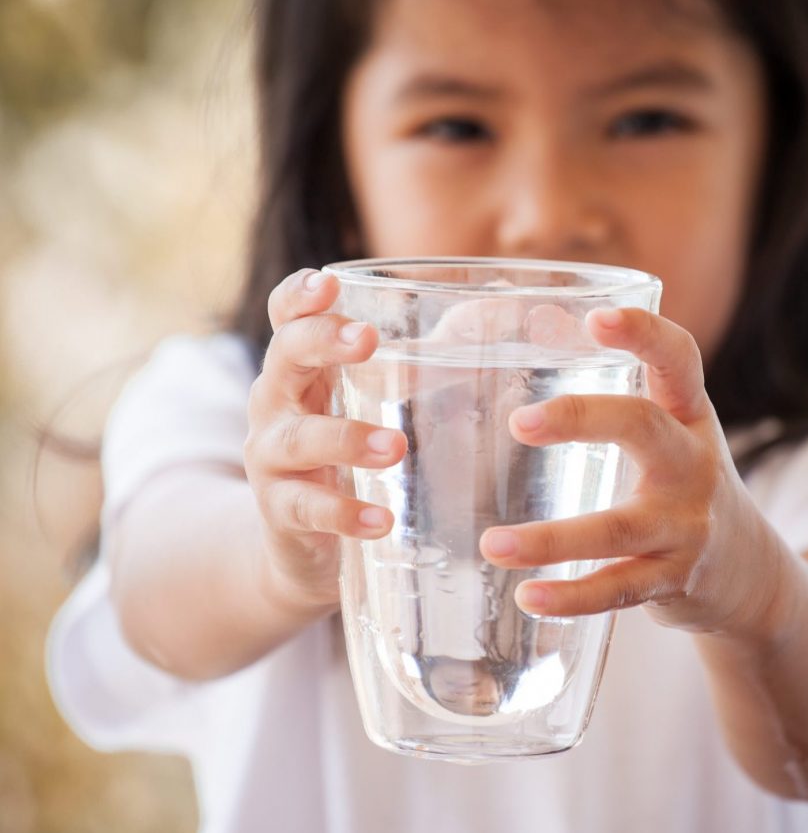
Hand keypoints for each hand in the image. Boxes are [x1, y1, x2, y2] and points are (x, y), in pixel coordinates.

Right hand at [242, 268, 406, 609]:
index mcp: (305, 367)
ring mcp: (272, 458)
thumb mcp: (385, 403)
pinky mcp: (281, 512)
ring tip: (395, 448)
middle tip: (368, 340)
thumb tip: (511, 310)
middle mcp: (277, 403)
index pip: (289, 316)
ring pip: (300, 437)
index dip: (301, 295)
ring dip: (347, 438)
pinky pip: (307, 508)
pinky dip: (345, 513)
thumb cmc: (354, 456)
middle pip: (285, 356)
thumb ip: (438, 357)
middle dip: (322, 342)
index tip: (329, 283)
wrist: (308, 549)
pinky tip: (381, 519)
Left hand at [478, 308, 781, 638]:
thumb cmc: (686, 487)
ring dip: (552, 539)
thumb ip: (616, 393)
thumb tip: (537, 324)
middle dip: (584, 420)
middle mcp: (694, 465)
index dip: (645, 334)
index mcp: (690, 417)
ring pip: (620, 528)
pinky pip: (619, 590)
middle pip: (645, 429)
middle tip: (519, 422)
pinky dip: (572, 598)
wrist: (752, 575)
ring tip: (493, 544)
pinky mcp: (673, 580)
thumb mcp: (671, 435)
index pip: (679, 361)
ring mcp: (687, 526)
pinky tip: (530, 597)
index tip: (598, 319)